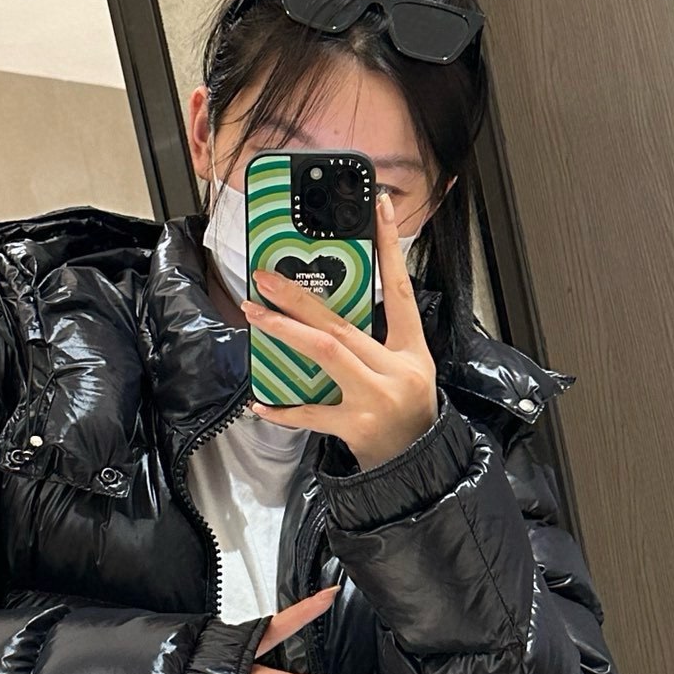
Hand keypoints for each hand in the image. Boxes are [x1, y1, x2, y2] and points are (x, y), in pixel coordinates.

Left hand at [241, 191, 438, 469]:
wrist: (419, 464)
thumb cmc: (408, 411)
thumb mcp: (407, 368)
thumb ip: (376, 340)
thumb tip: (324, 307)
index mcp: (411, 349)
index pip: (399, 289)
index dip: (390, 247)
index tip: (379, 208)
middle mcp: (395, 370)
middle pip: (342, 323)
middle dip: (299, 297)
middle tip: (264, 278)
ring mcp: (374, 398)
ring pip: (325, 354)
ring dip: (285, 331)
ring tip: (254, 314)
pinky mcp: (355, 427)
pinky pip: (310, 413)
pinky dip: (283, 410)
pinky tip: (258, 402)